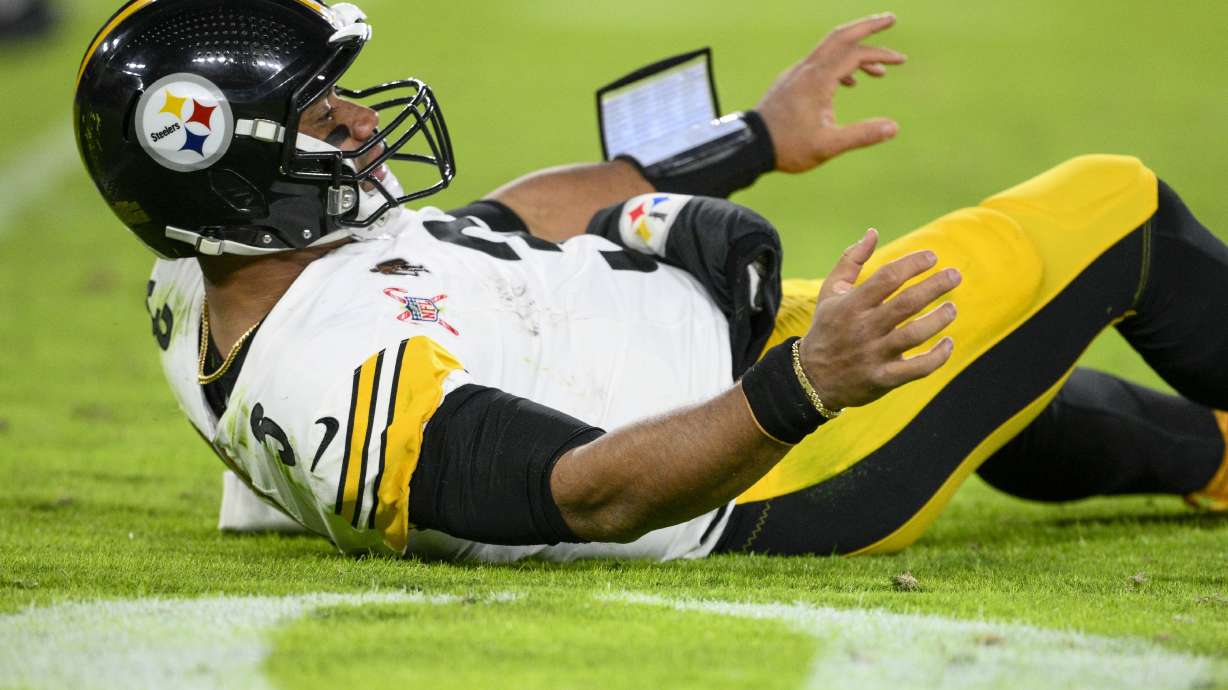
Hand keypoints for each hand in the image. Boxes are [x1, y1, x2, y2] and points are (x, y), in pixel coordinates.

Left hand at [755, 13, 906, 172]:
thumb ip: (861, 135)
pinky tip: (850, 84)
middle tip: (891, 19)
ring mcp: (797, 73)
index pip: (855, 54)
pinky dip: (839, 65)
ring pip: (830, 48)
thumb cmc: (787, 146)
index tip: (902, 61)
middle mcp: (806, 69)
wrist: (750, 145)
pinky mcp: (791, 81)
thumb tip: (894, 127)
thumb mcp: (827, 145)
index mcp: (817, 79)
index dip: (881, 54)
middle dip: (867, 26)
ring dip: (855, 51)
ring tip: (879, 71)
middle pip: (840, 35)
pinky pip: (820, 62)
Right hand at [799, 229, 959, 409]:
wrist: (811, 377)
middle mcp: (863, 328)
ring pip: (915, 334)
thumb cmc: (827, 327)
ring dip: (939, 319)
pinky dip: (937, 356)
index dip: (913, 264)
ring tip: (952, 308)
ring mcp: (873, 354)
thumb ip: (851, 261)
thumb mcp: (830, 291)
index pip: (888, 277)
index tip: (932, 257)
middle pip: (907, 303)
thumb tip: (873, 232)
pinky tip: (947, 343)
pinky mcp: (882, 378)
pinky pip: (917, 368)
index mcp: (851, 304)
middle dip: (936, 285)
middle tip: (955, 275)